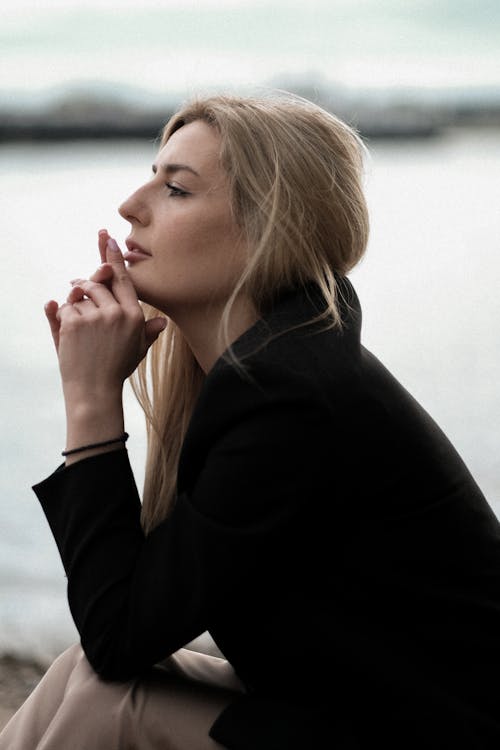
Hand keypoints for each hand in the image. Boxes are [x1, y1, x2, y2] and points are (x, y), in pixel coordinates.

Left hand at [44, 234, 165, 404]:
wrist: (94, 391)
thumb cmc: (115, 371)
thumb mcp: (136, 351)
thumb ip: (147, 333)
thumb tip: (163, 322)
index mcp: (135, 316)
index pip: (124, 280)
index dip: (114, 258)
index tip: (108, 239)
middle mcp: (118, 313)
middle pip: (97, 283)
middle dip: (85, 285)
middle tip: (76, 287)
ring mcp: (97, 316)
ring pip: (79, 296)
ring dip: (74, 306)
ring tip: (77, 326)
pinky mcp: (77, 322)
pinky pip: (65, 307)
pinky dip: (62, 317)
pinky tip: (69, 334)